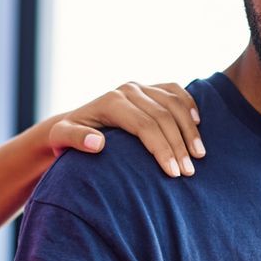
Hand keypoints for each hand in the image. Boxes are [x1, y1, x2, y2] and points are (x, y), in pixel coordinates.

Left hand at [48, 81, 203, 177]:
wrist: (73, 122)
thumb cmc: (67, 137)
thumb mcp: (62, 139)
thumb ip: (76, 140)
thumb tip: (97, 143)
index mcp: (112, 102)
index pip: (145, 126)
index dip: (162, 149)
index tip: (174, 173)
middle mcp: (128, 90)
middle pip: (163, 117)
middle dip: (179, 145)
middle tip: (189, 173)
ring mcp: (140, 87)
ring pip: (174, 104)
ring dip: (190, 129)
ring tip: (199, 155)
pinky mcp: (149, 88)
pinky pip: (175, 91)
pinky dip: (188, 105)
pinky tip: (198, 124)